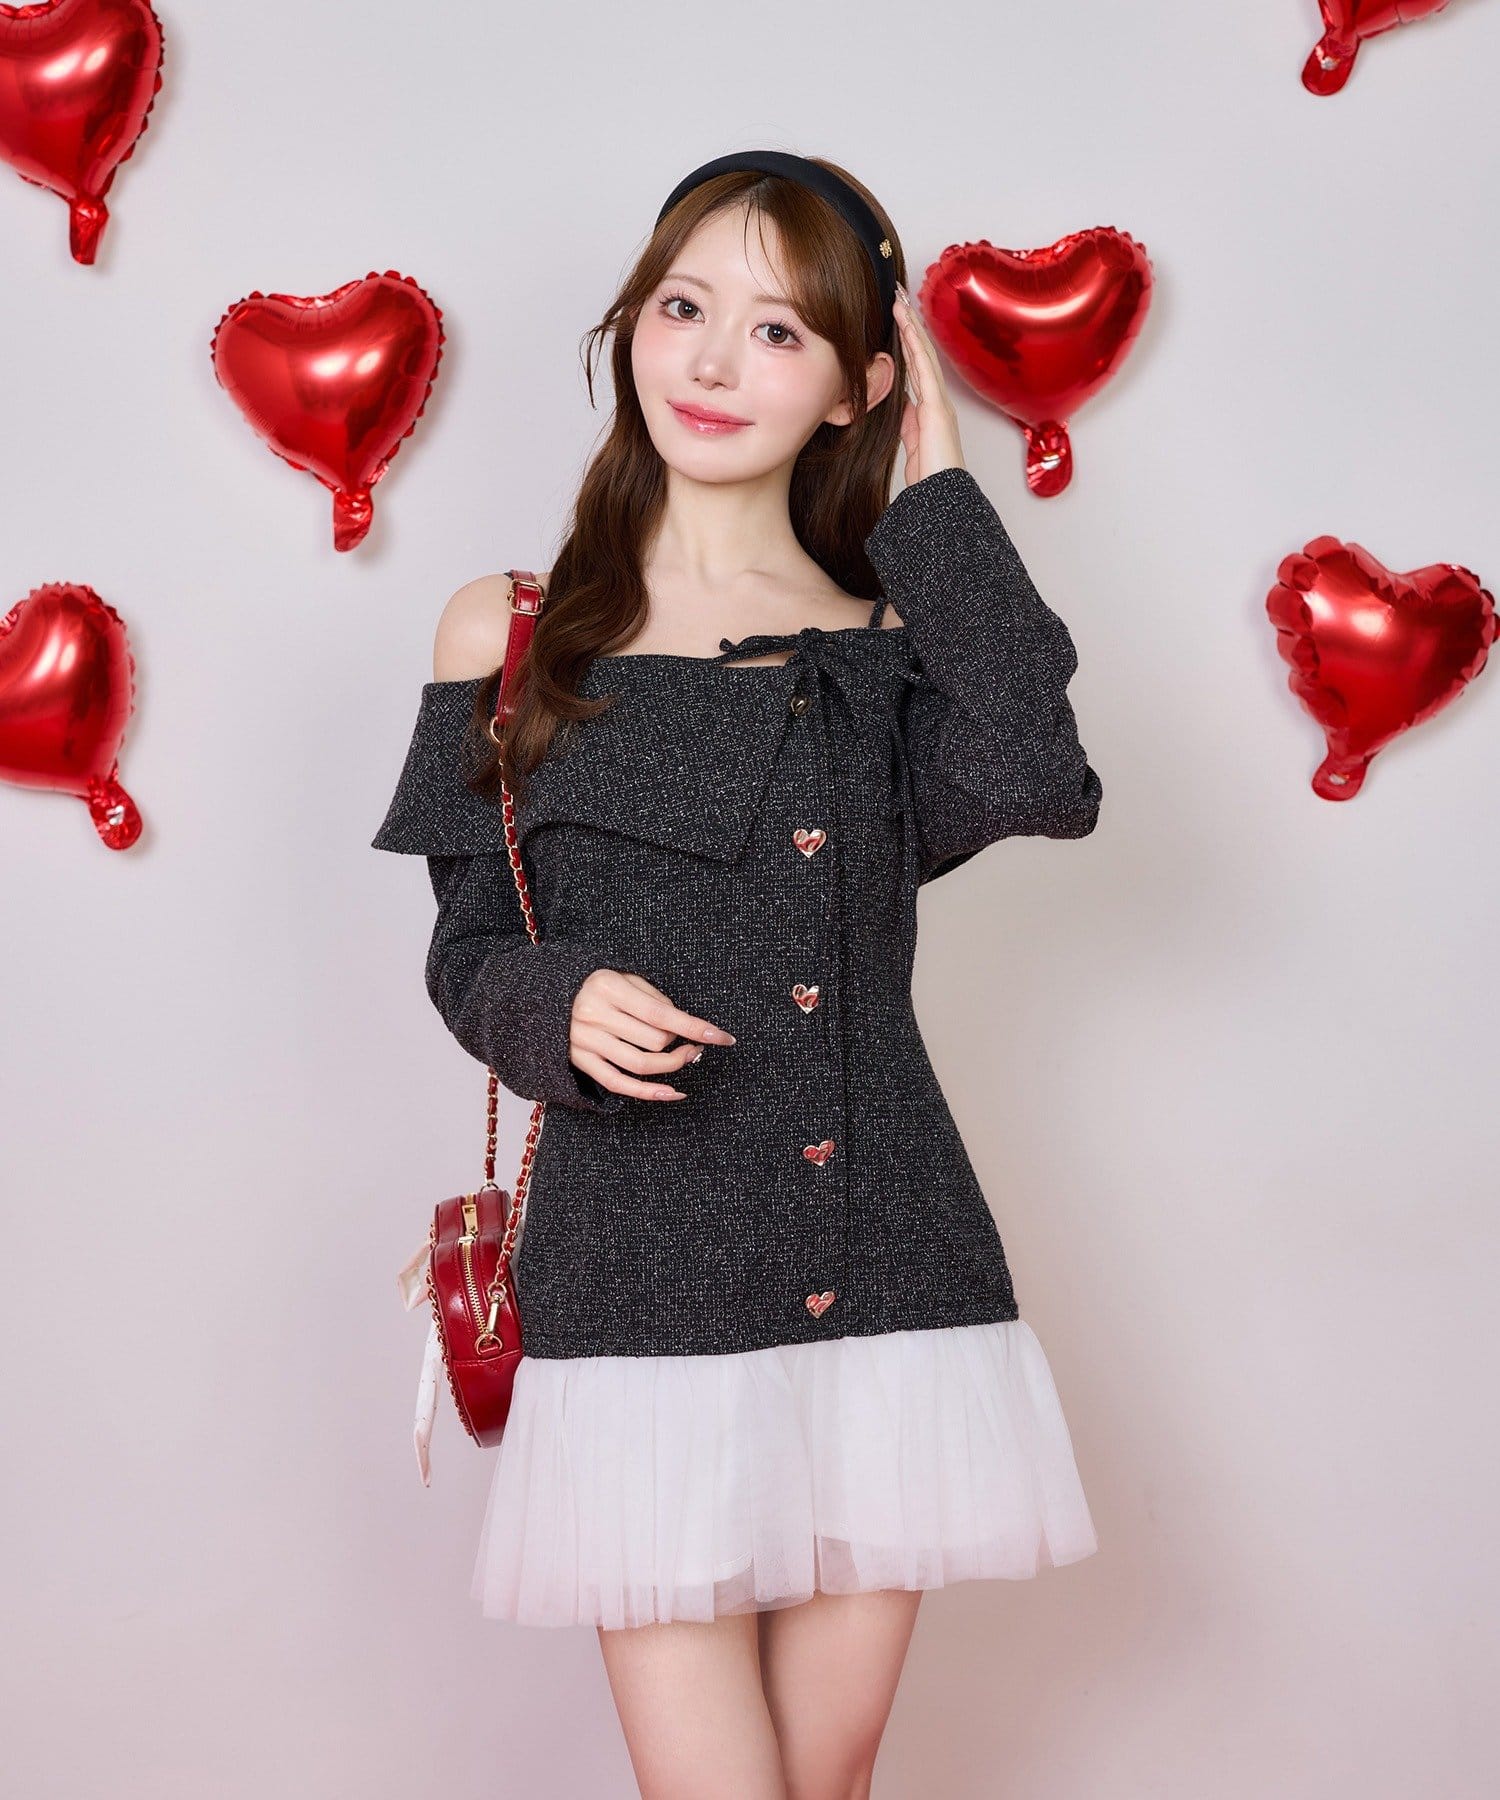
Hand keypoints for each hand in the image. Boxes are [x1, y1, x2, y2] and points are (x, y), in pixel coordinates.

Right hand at [569, 968, 735, 1100]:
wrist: (548, 996)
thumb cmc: (597, 984)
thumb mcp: (623, 976)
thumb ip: (653, 997)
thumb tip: (683, 1025)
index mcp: (608, 987)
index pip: (662, 1014)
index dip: (695, 1027)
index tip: (723, 1037)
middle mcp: (594, 1015)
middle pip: (654, 1041)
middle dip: (680, 1042)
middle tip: (692, 1041)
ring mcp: (585, 1041)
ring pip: (640, 1065)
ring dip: (671, 1065)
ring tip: (686, 1057)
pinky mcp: (580, 1061)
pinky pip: (618, 1084)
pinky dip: (648, 1093)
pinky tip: (672, 1093)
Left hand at [894, 281, 966, 487]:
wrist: (942, 494)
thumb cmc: (931, 477)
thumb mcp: (913, 445)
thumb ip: (909, 425)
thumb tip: (903, 409)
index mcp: (930, 408)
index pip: (916, 367)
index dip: (908, 342)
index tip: (897, 320)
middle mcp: (937, 399)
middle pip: (922, 353)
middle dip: (911, 325)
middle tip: (899, 296)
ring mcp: (938, 399)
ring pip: (923, 353)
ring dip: (911, 326)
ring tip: (900, 300)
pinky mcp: (935, 404)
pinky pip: (924, 366)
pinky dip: (915, 343)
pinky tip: (906, 324)